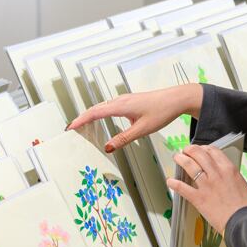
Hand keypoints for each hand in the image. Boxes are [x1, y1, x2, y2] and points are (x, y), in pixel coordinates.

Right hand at [68, 84, 203, 152]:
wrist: (176, 99)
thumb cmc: (161, 111)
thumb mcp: (142, 130)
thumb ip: (123, 139)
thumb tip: (107, 147)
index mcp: (120, 106)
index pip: (94, 113)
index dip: (81, 120)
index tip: (70, 127)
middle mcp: (119, 100)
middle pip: (95, 109)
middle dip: (82, 118)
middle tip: (71, 129)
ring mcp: (124, 100)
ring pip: (102, 107)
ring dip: (90, 115)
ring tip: (81, 125)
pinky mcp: (129, 101)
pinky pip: (109, 106)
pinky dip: (100, 113)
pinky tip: (100, 119)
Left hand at [169, 145, 246, 234]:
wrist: (245, 222)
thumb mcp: (242, 185)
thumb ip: (232, 179)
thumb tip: (227, 179)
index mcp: (229, 169)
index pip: (213, 151)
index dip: (204, 148)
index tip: (201, 150)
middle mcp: (216, 174)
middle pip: (199, 154)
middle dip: (190, 150)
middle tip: (186, 151)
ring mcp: (206, 185)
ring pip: (190, 166)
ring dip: (181, 160)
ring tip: (177, 158)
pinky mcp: (199, 198)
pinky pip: (183, 188)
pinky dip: (174, 183)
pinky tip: (170, 181)